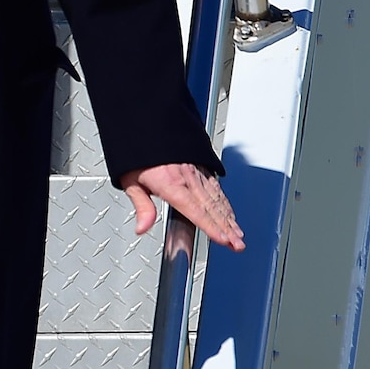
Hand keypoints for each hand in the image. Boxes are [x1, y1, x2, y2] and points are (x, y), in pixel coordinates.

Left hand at [119, 163, 244, 251]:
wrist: (146, 123)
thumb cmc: (138, 152)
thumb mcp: (131, 180)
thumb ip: (142, 206)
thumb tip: (142, 228)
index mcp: (170, 183)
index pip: (194, 210)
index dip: (210, 226)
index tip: (223, 239)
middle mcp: (188, 178)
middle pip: (211, 208)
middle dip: (227, 228)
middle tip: (238, 245)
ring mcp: (197, 171)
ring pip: (217, 199)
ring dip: (229, 219)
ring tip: (238, 236)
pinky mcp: (202, 166)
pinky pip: (217, 188)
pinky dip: (226, 204)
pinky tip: (230, 214)